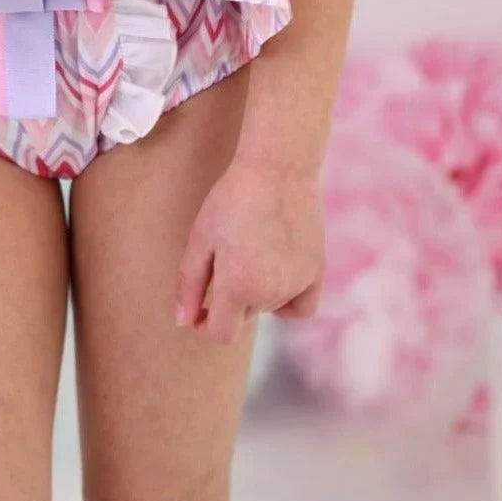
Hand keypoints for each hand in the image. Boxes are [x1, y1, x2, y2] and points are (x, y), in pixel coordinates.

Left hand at [173, 154, 324, 344]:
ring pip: (270, 307)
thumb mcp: (201, 238)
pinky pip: (301, 306)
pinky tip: (277, 276)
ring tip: (251, 247)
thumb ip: (189, 284)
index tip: (200, 310)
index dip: (205, 325)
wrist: (278, 167)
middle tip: (226, 255)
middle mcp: (271, 292)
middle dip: (230, 299)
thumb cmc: (232, 198)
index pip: (221, 333)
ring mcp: (297, 283)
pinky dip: (288, 300)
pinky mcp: (316, 271)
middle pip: (245, 315)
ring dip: (257, 292)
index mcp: (238, 286)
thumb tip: (184, 322)